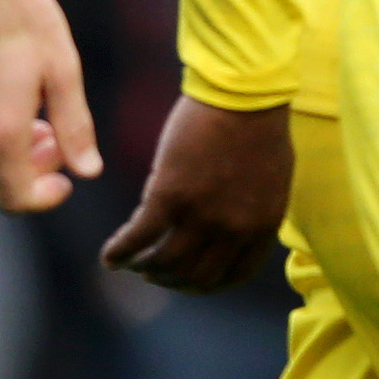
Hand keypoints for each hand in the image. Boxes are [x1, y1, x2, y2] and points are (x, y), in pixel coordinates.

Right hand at [0, 0, 99, 210]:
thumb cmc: (27, 20)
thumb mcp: (65, 73)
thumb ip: (76, 128)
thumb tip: (88, 170)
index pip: (15, 197)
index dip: (45, 197)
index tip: (67, 177)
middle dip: (27, 177)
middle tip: (56, 138)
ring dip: (4, 157)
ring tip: (36, 116)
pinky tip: (6, 101)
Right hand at [103, 96, 290, 289]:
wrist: (243, 94)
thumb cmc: (257, 127)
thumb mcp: (269, 180)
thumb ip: (252, 211)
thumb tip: (232, 233)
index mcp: (265, 224)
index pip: (236, 274)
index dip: (209, 285)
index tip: (189, 283)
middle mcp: (235, 227)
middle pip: (196, 275)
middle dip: (171, 280)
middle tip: (153, 273)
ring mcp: (202, 214)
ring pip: (164, 263)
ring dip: (143, 268)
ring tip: (131, 263)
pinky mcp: (170, 196)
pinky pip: (138, 238)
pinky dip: (120, 252)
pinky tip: (109, 256)